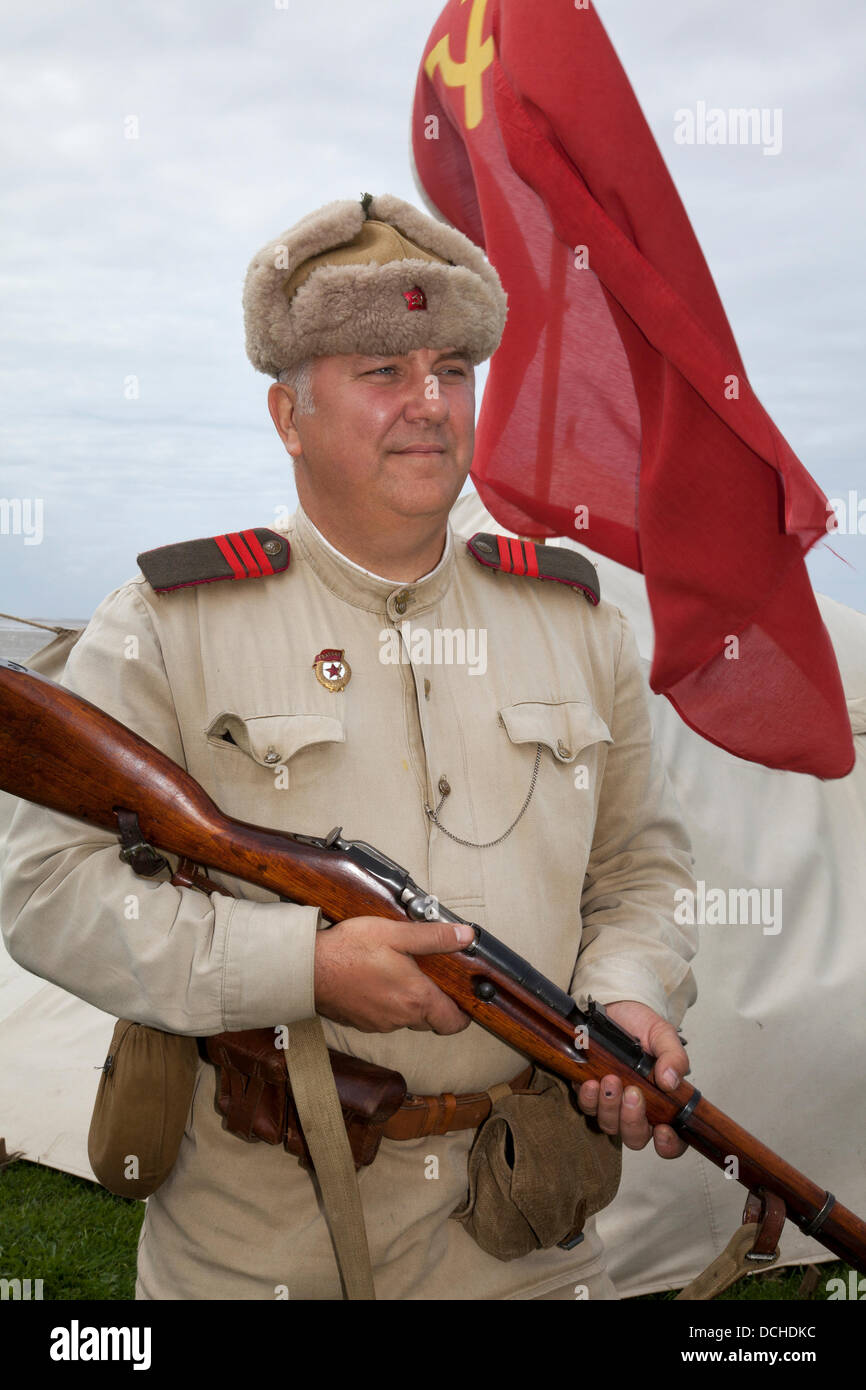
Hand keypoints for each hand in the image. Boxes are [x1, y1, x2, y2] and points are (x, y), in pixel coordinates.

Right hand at [314, 915, 474, 1033]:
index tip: (464, 999)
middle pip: (430, 1019)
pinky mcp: (361, 1024)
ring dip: (408, 1001)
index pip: (453, 1022)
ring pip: (406, 1019)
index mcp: (416, 998)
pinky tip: (376, 981)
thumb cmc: (349, 950)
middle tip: (428, 975)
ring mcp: (379, 1024)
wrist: (307, 969)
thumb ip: (433, 937)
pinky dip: (387, 1004)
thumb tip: (466, 936)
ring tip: (398, 972)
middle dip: (434, 1001)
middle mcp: (400, 1018)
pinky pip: (384, 1018)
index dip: (463, 1013)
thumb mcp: (395, 934)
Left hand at [573, 1000, 689, 1157]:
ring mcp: (611, 1105)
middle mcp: (636, 1110)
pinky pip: (586, 1107)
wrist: (617, 1007)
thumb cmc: (643, 1026)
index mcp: (663, 1104)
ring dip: (610, 1107)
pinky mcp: (588, 1093)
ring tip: (611, 1080)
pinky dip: (589, 1098)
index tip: (662, 1130)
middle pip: (635, 1137)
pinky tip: (591, 1082)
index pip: (670, 1140)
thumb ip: (673, 1058)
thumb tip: (670, 1082)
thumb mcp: (664, 1037)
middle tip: (632, 1093)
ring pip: (609, 1126)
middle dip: (632, 1120)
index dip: (668, 1145)